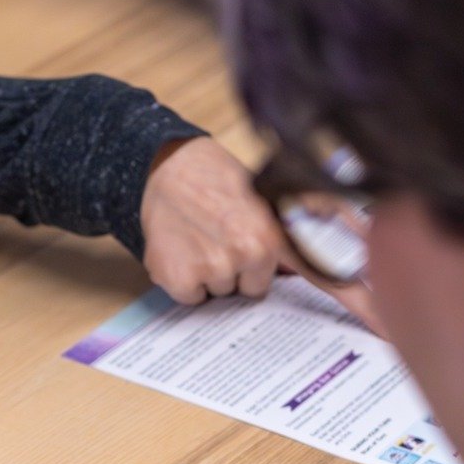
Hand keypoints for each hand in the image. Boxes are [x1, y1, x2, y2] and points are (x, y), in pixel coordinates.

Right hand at [140, 138, 283, 304]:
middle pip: (245, 290)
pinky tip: (180, 253)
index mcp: (270, 238)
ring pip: (216, 292)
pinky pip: (189, 297)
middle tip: (218, 243)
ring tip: (197, 242)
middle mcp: (245, 254)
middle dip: (234, 275)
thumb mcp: (259, 201)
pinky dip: (183, 282)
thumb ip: (279, 239)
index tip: (271, 282)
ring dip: (207, 277)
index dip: (264, 276)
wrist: (168, 166)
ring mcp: (212, 268)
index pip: (278, 283)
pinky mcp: (180, 278)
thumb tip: (295, 271)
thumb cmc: (215, 179)